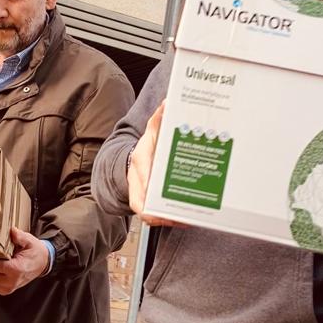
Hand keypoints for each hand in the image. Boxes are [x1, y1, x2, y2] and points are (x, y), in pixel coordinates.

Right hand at [128, 103, 188, 228]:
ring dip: (168, 219)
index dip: (149, 188)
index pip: (142, 177)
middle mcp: (138, 182)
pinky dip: (171, 219)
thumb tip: (169, 102)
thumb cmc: (147, 148)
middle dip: (161, 213)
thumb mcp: (153, 130)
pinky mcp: (149, 205)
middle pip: (144, 205)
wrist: (135, 161)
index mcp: (140, 163)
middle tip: (179, 215)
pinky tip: (188, 219)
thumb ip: (161, 118)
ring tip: (187, 219)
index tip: (158, 196)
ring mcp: (142, 195)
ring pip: (150, 215)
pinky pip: (157, 217)